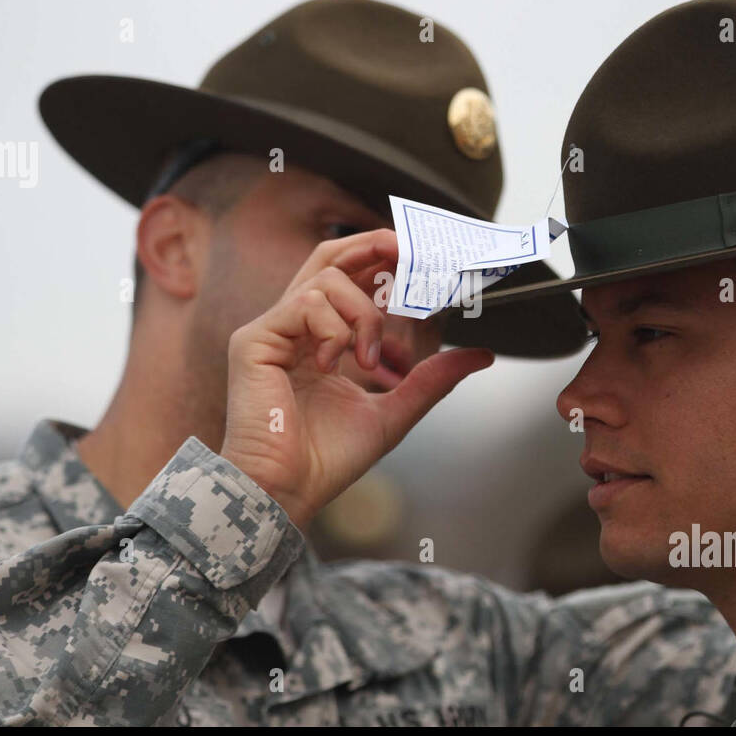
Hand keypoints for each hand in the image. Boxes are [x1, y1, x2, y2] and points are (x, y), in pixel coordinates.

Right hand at [219, 229, 493, 530]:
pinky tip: (333, 364)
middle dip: (371, 246)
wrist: (287, 490)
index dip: (382, 260)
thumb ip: (432, 379)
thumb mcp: (394, 411)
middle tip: (408, 252)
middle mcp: (294, 328)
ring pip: (325, 279)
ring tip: (368, 359)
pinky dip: (334, 329)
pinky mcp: (255, 341)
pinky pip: (305, 304)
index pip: (349, 279)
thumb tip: (480, 355)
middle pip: (328, 258)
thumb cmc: (326, 459)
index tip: (419, 261)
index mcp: (321, 340)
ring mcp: (273, 331)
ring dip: (363, 313)